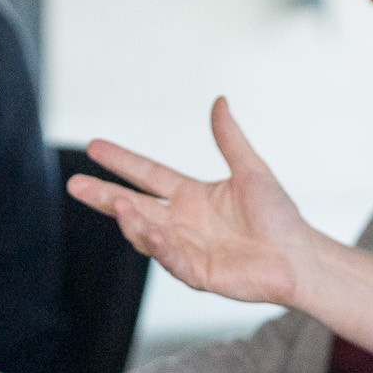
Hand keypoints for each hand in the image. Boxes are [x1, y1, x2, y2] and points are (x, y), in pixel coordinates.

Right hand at [67, 97, 318, 306]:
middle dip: (103, 196)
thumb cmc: (278, 217)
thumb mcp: (251, 170)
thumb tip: (219, 101)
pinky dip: (157, 245)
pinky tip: (148, 231)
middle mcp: (181, 221)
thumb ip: (230, 138)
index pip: (147, 174)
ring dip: (129, 219)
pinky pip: (170, 258)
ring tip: (116, 203)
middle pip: (133, 205)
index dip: (121, 161)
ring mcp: (185, 248)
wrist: (298, 256)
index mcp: (191, 196)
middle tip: (74, 184)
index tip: (94, 147)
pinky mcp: (195, 272)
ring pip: (145, 232)